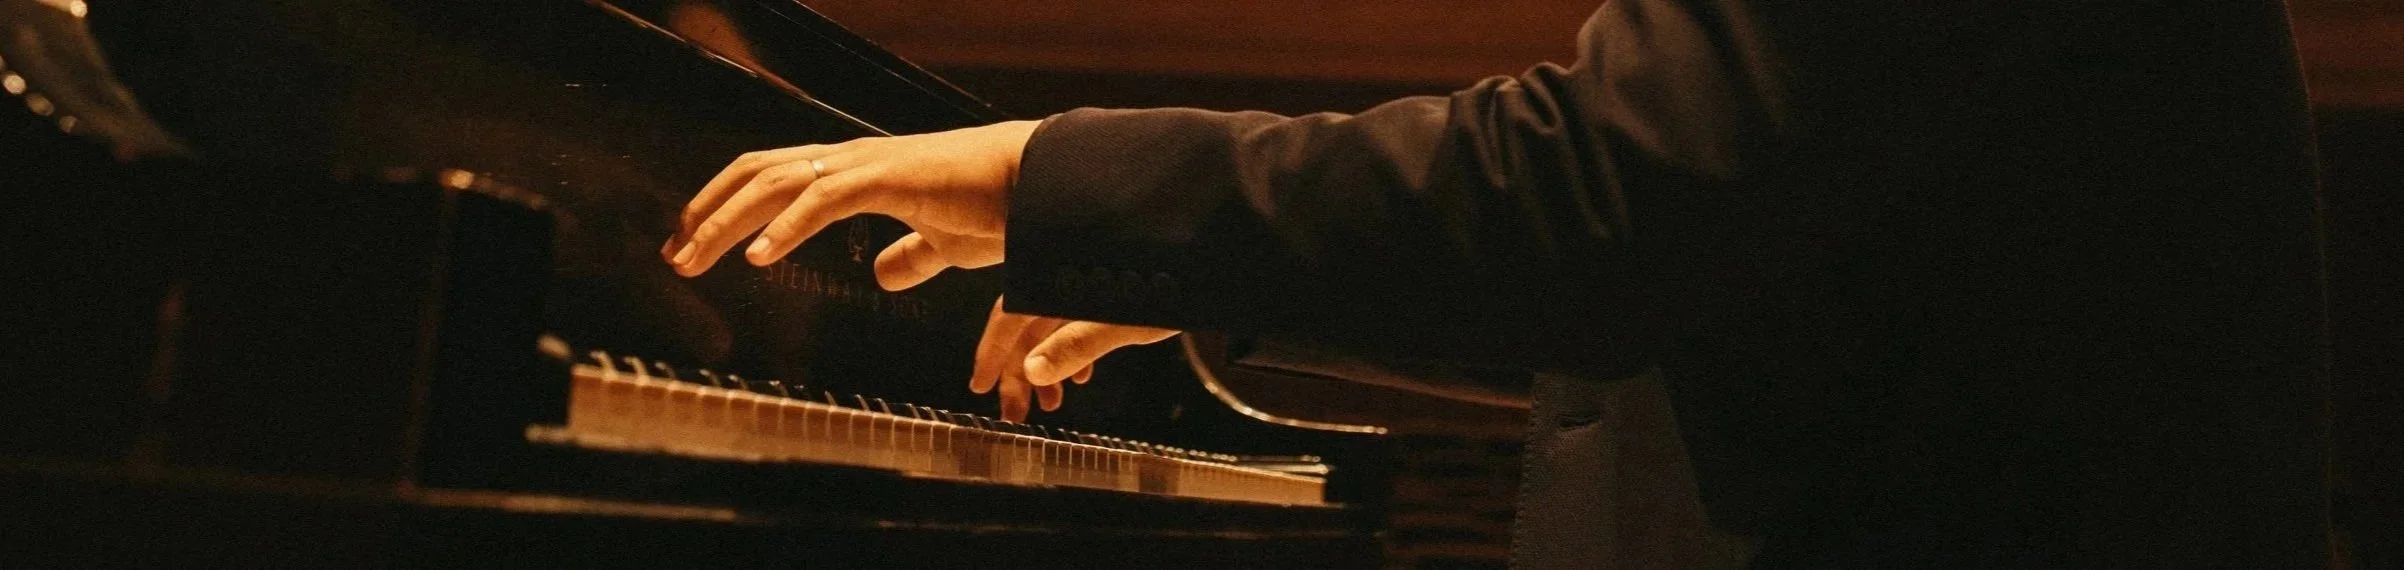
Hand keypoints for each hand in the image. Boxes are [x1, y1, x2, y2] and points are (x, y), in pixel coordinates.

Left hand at [661, 120, 1040, 288]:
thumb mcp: (946, 244)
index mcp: (860, 172)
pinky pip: (824, 198)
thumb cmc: (1002, 211)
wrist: (1045, 189)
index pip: (775, 176)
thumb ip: (913, 255)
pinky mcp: (891, 178)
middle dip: (707, 211)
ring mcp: (869, 164)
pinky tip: (761, 257)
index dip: (728, 205)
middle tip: (674, 253)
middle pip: (758, 171)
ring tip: (693, 255)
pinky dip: (786, 225)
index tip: (696, 242)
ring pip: (776, 180)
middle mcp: (853, 160)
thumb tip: (883, 272)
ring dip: (726, 219)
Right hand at [973, 298, 1179, 421]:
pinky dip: (1073, 355)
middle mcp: (1066, 280)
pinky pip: (1076, 325)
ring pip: (1052, 330)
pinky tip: (1079, 378)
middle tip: (1014, 414)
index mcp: (1060, 280)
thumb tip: (1033, 373)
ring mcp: (1085, 287)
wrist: (1210, 262)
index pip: (1011, 315)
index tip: (980, 385)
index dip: (992, 352)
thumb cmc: (1171, 287)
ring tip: (1049, 406)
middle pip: (1029, 328)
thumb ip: (1077, 345)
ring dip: (1046, 369)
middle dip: (1019, 374)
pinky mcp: (1107, 295)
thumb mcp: (1123, 322)